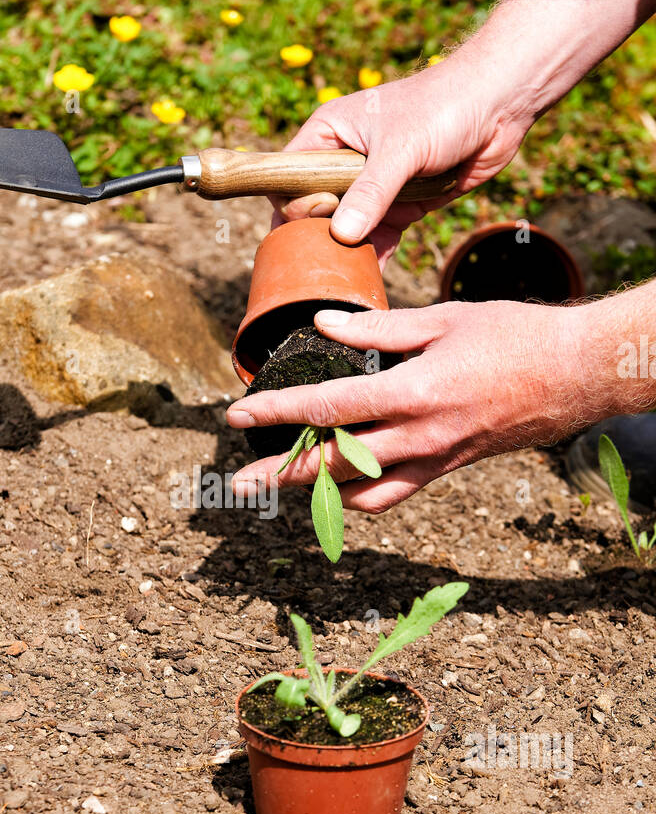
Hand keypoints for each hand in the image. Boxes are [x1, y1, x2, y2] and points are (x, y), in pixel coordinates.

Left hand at [228, 300, 606, 514]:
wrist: (576, 374)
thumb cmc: (515, 336)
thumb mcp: (444, 319)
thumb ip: (380, 330)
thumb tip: (323, 327)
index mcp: (415, 393)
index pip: (329, 408)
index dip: (278, 413)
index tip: (237, 417)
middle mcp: (421, 437)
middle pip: (334, 466)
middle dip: (280, 476)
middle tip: (238, 484)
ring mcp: (435, 460)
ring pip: (361, 492)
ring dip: (316, 491)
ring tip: (280, 484)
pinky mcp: (447, 468)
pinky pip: (393, 494)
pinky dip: (358, 494)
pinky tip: (337, 482)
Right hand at [272, 61, 531, 263]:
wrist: (501, 105)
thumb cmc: (445, 106)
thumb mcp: (402, 149)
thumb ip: (371, 192)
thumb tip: (341, 235)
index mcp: (329, 133)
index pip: (288, 176)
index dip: (296, 204)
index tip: (321, 218)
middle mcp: (345, 160)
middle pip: (314, 209)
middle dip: (321, 236)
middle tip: (331, 259)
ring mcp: (373, 184)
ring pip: (347, 228)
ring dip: (349, 251)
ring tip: (349, 275)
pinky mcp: (401, 202)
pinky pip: (378, 236)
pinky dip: (376, 254)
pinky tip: (374, 272)